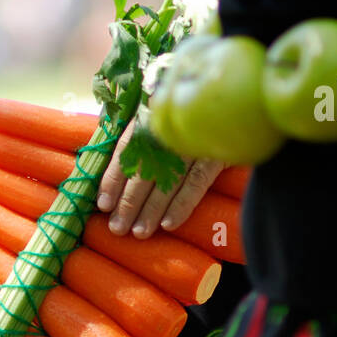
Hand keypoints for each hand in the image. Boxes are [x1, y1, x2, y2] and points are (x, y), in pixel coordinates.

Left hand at [95, 117, 222, 237]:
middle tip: (118, 228)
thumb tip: (114, 173)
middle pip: (144, 171)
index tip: (103, 205)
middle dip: (129, 202)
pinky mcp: (216, 154)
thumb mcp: (158, 116)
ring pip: (167, 181)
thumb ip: (137, 137)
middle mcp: (169, 130)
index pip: (125, 150)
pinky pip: (196, 183)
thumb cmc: (188, 113)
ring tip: (139, 232)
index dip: (113, 179)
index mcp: (151, 117)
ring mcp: (193, 142)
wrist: (234, 105)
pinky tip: (169, 224)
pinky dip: (182, 204)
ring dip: (152, 209)